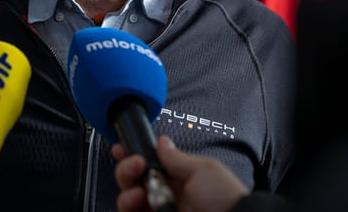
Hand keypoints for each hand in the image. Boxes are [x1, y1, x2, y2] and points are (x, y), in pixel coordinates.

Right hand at [112, 135, 248, 211]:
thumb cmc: (225, 199)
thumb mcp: (203, 170)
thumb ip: (177, 157)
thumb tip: (161, 142)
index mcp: (177, 179)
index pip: (147, 164)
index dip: (132, 154)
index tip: (121, 148)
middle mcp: (165, 195)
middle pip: (132, 180)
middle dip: (127, 168)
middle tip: (136, 164)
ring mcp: (158, 211)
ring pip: (127, 199)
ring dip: (127, 188)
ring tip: (139, 191)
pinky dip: (127, 205)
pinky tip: (138, 200)